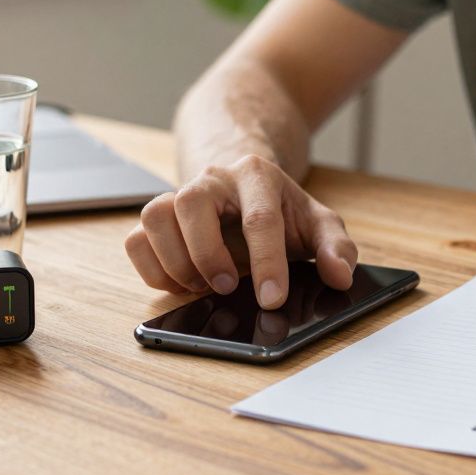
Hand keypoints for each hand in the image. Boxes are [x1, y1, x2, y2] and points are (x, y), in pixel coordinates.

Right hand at [124, 154, 356, 308]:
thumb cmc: (281, 210)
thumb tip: (339, 275)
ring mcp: (178, 195)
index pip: (259, 217)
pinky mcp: (158, 219)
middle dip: (207, 254)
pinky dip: (152, 269)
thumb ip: (336, 247)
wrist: (245, 188)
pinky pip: (136, 239)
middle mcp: (212, 180)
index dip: (267, 262)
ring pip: (154, 216)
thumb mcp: (317, 223)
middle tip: (228, 287)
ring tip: (202, 285)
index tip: (272, 299)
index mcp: (257, 176)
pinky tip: (180, 283)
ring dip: (174, 261)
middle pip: (191, 203)